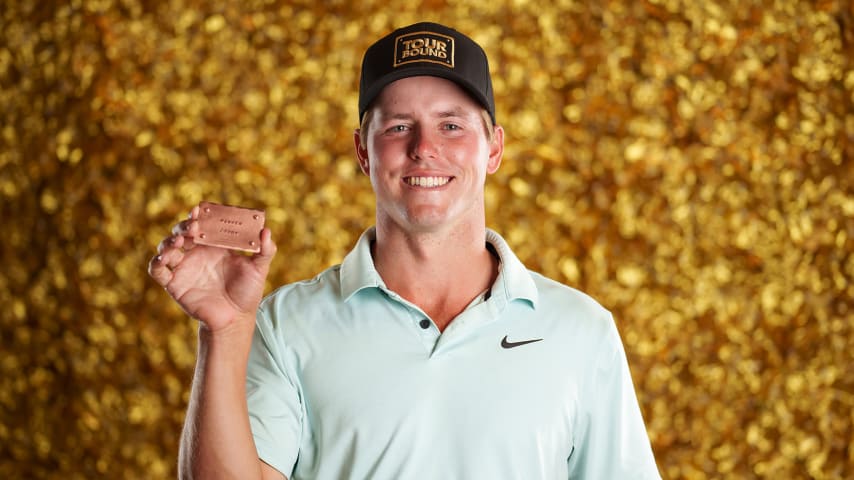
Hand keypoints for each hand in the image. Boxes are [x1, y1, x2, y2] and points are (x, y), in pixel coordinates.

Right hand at [148, 205, 276, 332]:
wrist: (236, 318)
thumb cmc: (247, 291)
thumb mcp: (259, 269)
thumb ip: (266, 250)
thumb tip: (266, 231)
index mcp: (214, 245)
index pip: (202, 224)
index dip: (198, 215)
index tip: (200, 210)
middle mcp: (196, 253)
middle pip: (182, 232)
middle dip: (184, 226)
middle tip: (193, 227)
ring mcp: (184, 267)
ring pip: (167, 247)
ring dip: (168, 241)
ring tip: (179, 242)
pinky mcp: (174, 283)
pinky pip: (157, 270)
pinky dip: (155, 263)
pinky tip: (162, 259)